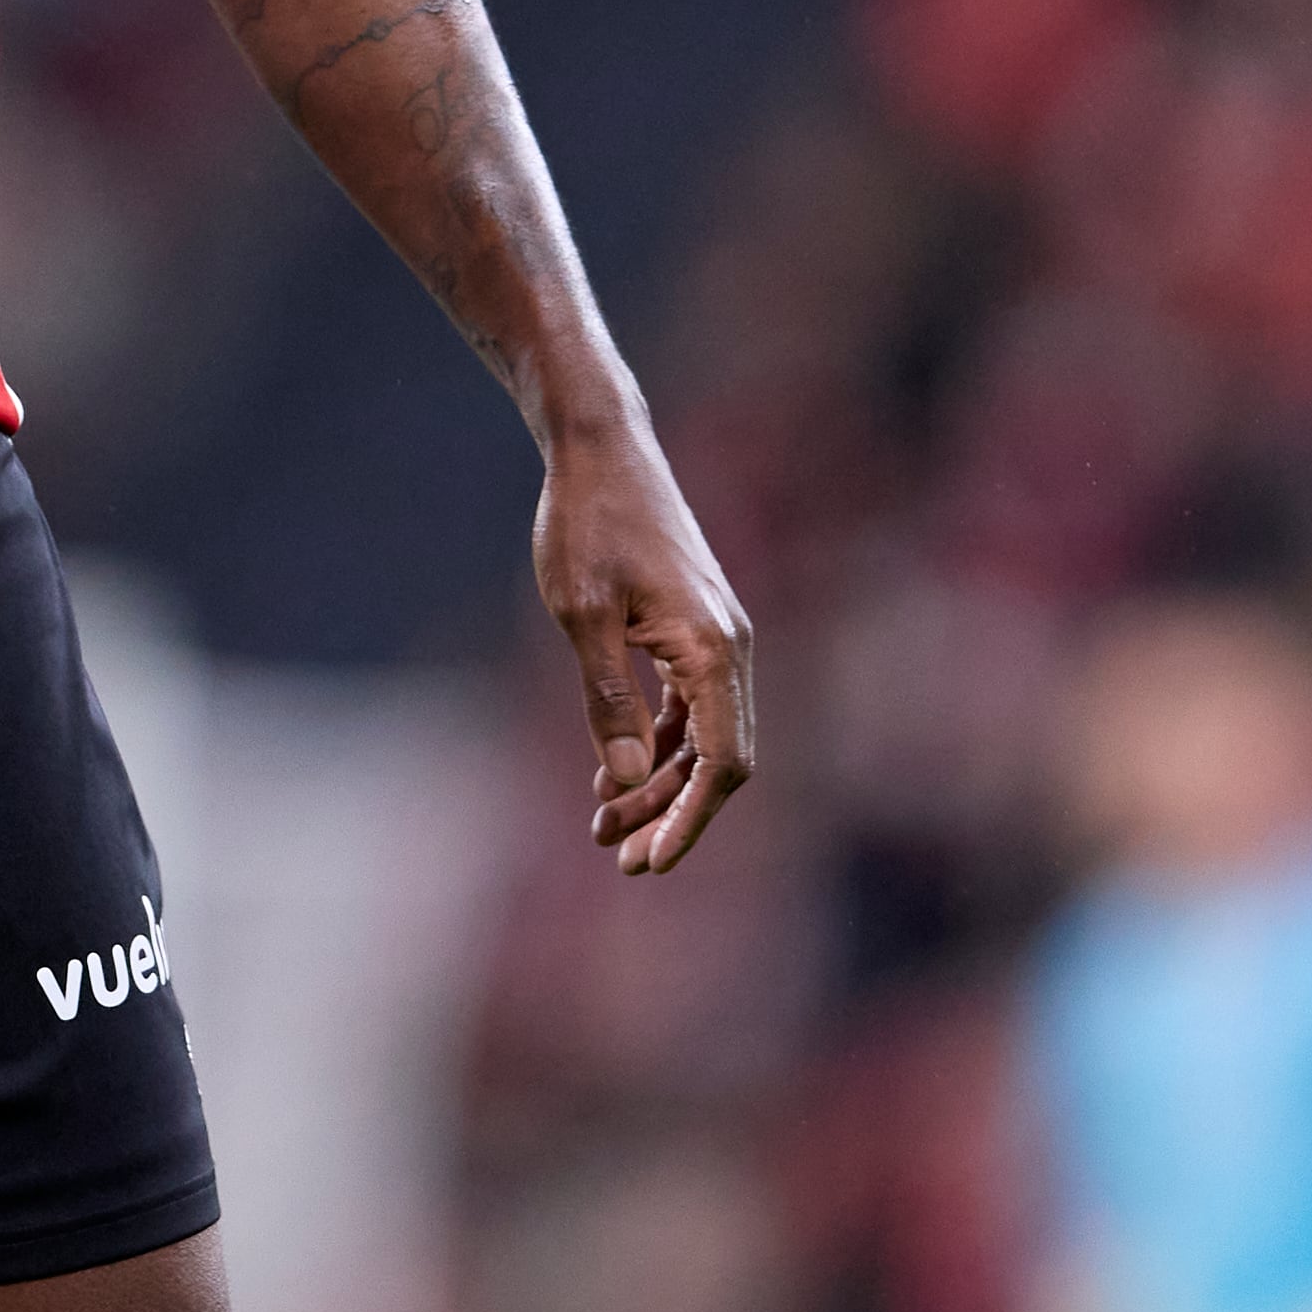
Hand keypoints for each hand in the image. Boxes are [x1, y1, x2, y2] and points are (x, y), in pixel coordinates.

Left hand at [538, 429, 756, 876]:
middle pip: (715, 759)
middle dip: (668, 813)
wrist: (600, 448)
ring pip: (700, 736)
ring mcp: (715, 637)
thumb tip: (627, 777)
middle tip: (614, 857)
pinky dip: (656, 743)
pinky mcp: (693, 628)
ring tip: (602, 825)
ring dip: (657, 783)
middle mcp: (730, 647)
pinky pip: (687, 706)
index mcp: (712, 649)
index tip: (652, 863)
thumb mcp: (582, 615)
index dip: (689, 821)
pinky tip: (612, 772)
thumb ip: (607, 699)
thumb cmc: (587, 523)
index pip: (721, 763)